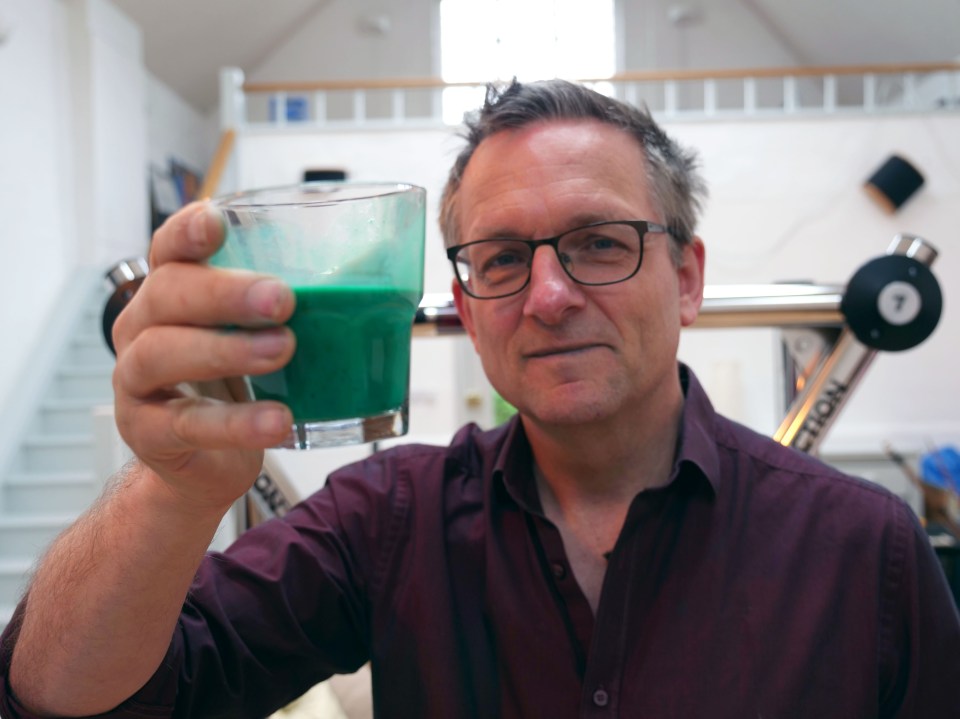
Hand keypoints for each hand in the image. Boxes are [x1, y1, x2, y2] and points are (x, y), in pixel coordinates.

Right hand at [111, 202, 296, 511]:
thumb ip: (293, 307)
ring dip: (226, 349)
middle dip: (225, 293)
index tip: (218, 222)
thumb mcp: (259, 337)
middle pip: (168, 293)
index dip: (188, 231)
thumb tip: (381, 268)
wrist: (205, 466)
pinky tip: (277, 421)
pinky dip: (235, 422)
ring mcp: (135, 380)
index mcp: (172, 292)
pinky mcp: (147, 432)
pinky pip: (187, 424)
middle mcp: (143, 327)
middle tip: (282, 300)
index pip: (169, 249)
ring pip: (163, 353)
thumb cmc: (238, 385)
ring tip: (281, 350)